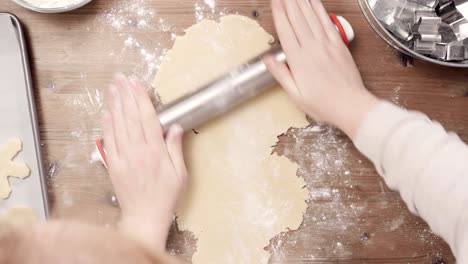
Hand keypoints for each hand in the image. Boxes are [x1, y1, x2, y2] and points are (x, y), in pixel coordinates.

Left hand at [102, 74, 187, 251]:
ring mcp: (123, 157)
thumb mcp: (180, 174)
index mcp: (155, 151)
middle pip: (130, 117)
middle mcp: (137, 151)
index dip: (141, 98)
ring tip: (112, 88)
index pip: (147, 118)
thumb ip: (175, 148)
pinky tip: (106, 112)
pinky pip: (109, 140)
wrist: (144, 217)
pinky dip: (107, 125)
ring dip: (115, 105)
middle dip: (125, 95)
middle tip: (121, 78)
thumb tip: (174, 127)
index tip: (136, 83)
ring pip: (118, 125)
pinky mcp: (113, 164)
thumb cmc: (166, 196)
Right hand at [265, 0, 378, 137]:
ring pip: (312, 17)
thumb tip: (268, 59)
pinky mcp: (338, 44)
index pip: (286, 30)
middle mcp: (312, 48)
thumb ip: (281, 74)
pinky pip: (326, 22)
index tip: (275, 2)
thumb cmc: (323, 104)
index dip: (279, 13)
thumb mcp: (295, 94)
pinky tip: (314, 1)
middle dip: (289, 2)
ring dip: (302, 2)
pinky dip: (319, 9)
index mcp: (299, 60)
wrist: (350, 105)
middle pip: (298, 19)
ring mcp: (327, 44)